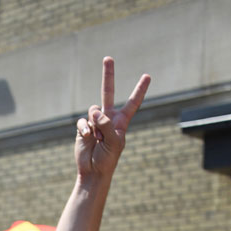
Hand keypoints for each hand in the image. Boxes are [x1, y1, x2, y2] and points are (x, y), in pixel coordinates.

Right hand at [75, 57, 150, 180]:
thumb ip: (106, 123)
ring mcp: (95, 122)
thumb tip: (93, 110)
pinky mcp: (83, 128)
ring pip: (93, 110)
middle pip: (108, 92)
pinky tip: (87, 138)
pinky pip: (82, 122)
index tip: (147, 76)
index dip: (139, 90)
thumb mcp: (113, 141)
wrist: (93, 172)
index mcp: (121, 122)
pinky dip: (84, 129)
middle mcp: (108, 118)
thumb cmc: (108, 159)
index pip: (132, 102)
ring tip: (97, 139)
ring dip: (95, 124)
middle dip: (108, 75)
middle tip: (108, 58)